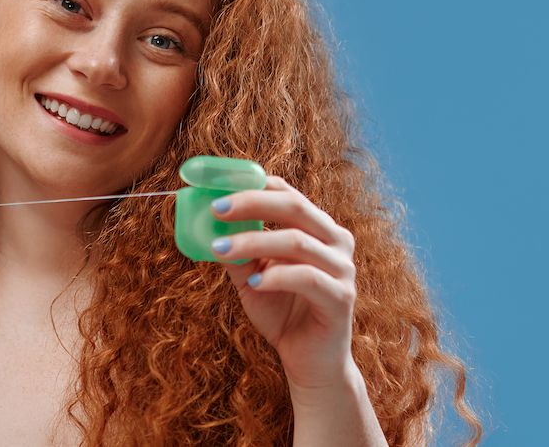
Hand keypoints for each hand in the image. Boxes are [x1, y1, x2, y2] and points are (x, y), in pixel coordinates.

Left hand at [209, 176, 357, 391]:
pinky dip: (275, 276)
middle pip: (294, 206)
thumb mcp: (251, 276)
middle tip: (216, 209)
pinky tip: (253, 282)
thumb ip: (236, 251)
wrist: (310, 362)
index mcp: (317, 228)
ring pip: (296, 241)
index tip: (215, 188)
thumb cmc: (281, 312)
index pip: (287, 193)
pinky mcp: (341, 298)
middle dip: (251, 203)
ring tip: (220, 248)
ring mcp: (343, 269)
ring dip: (253, 242)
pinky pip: (307, 278)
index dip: (252, 185)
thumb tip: (204, 224)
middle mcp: (336, 241)